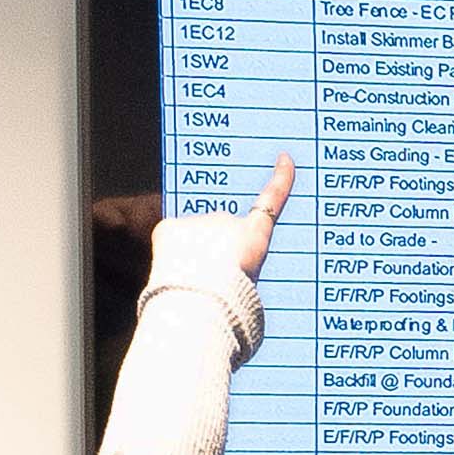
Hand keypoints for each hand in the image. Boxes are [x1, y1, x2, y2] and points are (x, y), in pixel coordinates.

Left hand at [151, 154, 293, 280]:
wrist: (206, 294)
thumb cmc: (233, 295)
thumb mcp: (251, 279)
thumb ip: (240, 263)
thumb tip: (219, 260)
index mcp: (254, 234)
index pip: (271, 201)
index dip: (280, 179)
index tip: (284, 159)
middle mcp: (227, 219)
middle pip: (220, 230)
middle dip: (216, 248)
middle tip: (215, 276)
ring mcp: (197, 220)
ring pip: (192, 236)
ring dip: (191, 253)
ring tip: (194, 280)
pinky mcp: (169, 226)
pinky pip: (169, 239)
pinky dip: (169, 253)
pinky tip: (173, 270)